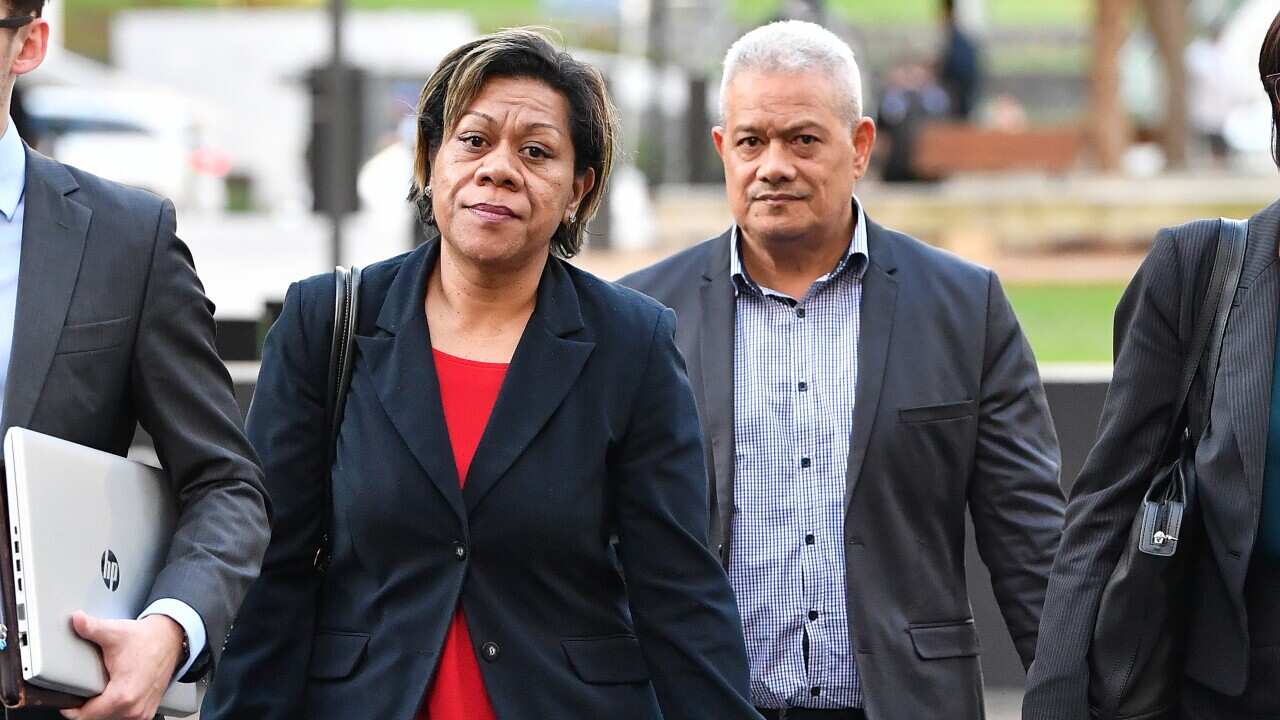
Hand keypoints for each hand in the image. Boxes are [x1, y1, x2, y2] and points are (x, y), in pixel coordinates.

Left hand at [60, 612, 183, 719]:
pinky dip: (115, 711)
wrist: (171, 639)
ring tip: (98, 694)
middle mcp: (134, 708)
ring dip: (101, 711)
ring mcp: (142, 713)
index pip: (86, 716)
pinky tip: (113, 697)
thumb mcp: (115, 632)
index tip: (67, 701)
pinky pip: (124, 718)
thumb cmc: (146, 639)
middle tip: (82, 692)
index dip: (72, 709)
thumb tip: (76, 619)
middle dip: (86, 709)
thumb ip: (92, 627)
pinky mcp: (147, 712)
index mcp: (123, 694)